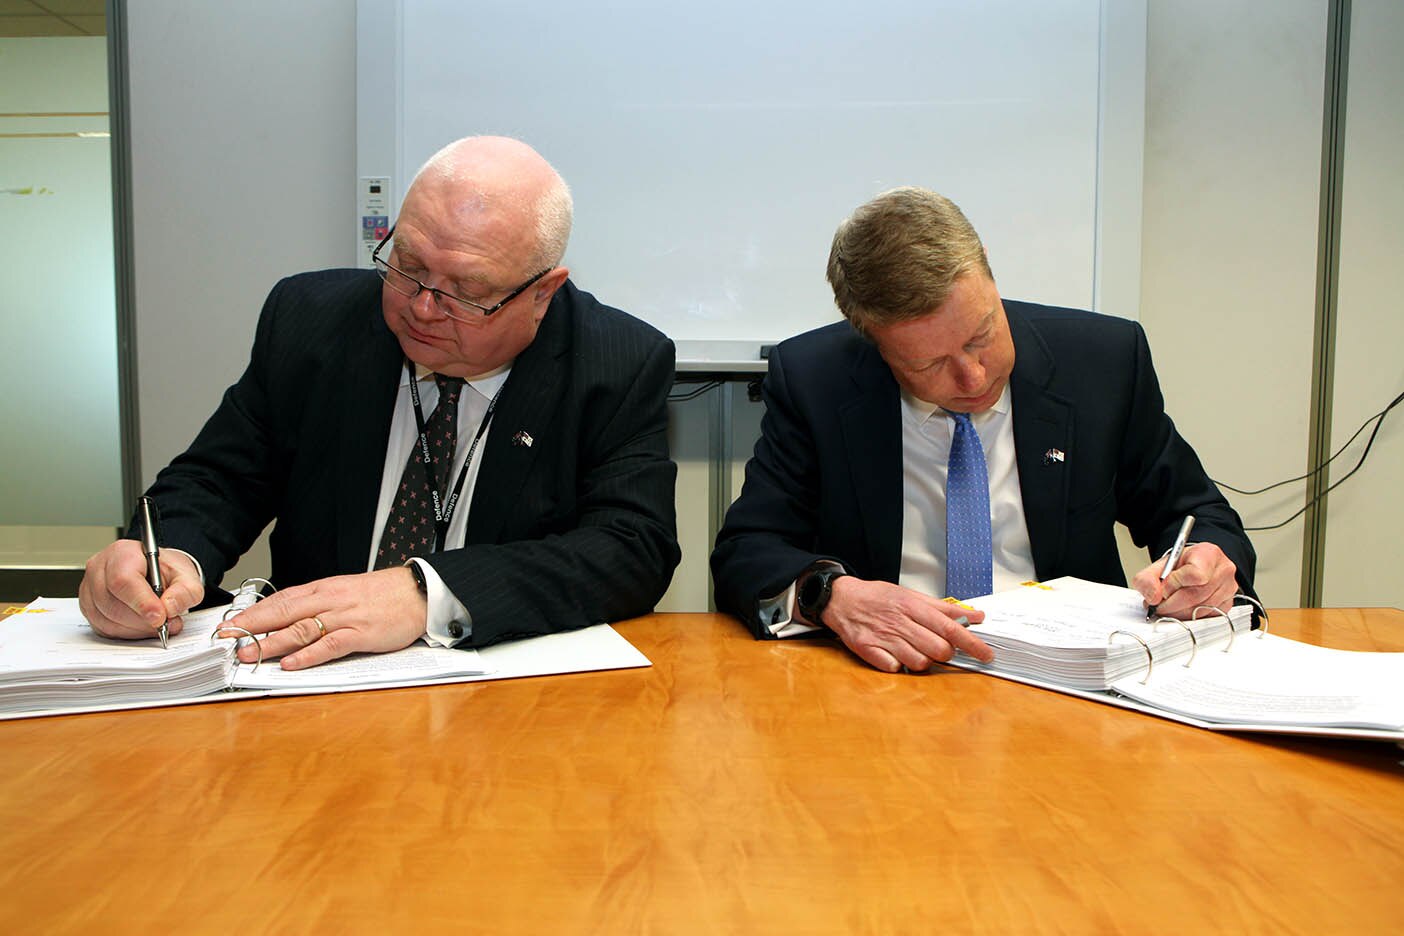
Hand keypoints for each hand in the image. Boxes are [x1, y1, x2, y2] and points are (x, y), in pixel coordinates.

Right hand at [79, 540, 203, 639]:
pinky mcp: (88, 607)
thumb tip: (170, 608)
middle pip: (112, 603)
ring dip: (136, 629)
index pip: (123, 580)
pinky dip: (126, 633)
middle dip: (142, 621)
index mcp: (122, 553)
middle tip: (166, 625)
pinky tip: (142, 627)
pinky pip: (103, 628)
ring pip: (106, 620)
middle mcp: (100, 569)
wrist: (157, 573)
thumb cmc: (166, 571)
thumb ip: (185, 591)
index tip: (160, 617)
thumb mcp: (187, 576)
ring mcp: (90, 588)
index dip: (141, 603)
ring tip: (158, 624)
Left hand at [221, 567, 428, 669]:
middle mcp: (330, 600)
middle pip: (283, 612)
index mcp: (324, 588)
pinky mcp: (361, 634)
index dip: (254, 612)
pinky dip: (308, 655)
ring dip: (272, 643)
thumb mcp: (345, 592)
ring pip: (301, 629)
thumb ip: (319, 604)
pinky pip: (329, 645)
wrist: (418, 591)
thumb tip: (290, 618)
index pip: (281, 599)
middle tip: (227, 640)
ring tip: (249, 654)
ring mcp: (345, 617)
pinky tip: (291, 663)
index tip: (231, 624)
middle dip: (252, 626)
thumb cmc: (383, 594)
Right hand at [817, 577, 994, 672]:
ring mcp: (883, 637)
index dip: (972, 644)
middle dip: (945, 654)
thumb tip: (976, 616)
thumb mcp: (912, 595)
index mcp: (912, 606)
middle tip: (939, 648)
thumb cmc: (879, 598)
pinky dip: (899, 665)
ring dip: (923, 660)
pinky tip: (895, 654)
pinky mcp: (868, 650)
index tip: (986, 654)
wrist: (841, 599)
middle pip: (938, 649)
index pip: (951, 628)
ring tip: (914, 649)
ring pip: (919, 662)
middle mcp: (899, 622)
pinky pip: (895, 668)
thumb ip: (945, 608)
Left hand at [1133, 542, 1237, 619]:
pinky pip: (1207, 617)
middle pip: (1196, 595)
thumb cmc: (1182, 565)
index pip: (1194, 574)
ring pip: (1201, 609)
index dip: (1174, 585)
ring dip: (1179, 614)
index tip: (1163, 588)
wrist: (1195, 567)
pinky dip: (1190, 617)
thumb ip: (1147, 578)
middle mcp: (1223, 570)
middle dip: (1171, 605)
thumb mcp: (1159, 566)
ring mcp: (1229, 588)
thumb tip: (1152, 598)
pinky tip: (1181, 611)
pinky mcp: (1228, 604)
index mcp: (1208, 553)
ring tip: (1167, 608)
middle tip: (1158, 606)